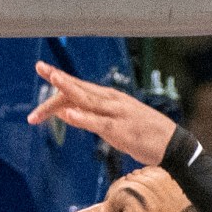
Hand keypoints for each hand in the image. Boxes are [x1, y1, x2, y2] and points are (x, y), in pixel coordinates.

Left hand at [27, 63, 176, 165]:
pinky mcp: (118, 129)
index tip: (42, 70)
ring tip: (53, 78)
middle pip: (79, 88)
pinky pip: (96, 122)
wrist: (172, 144)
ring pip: (86, 99)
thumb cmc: (142, 134)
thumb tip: (66, 112)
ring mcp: (115, 113)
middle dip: (58, 78)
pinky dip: (81, 117)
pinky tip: (67, 113)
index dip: (59, 81)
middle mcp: (111, 100)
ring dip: (68, 88)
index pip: (79, 86)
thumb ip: (90, 116)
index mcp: (108, 98)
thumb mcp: (112, 122)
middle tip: (39, 67)